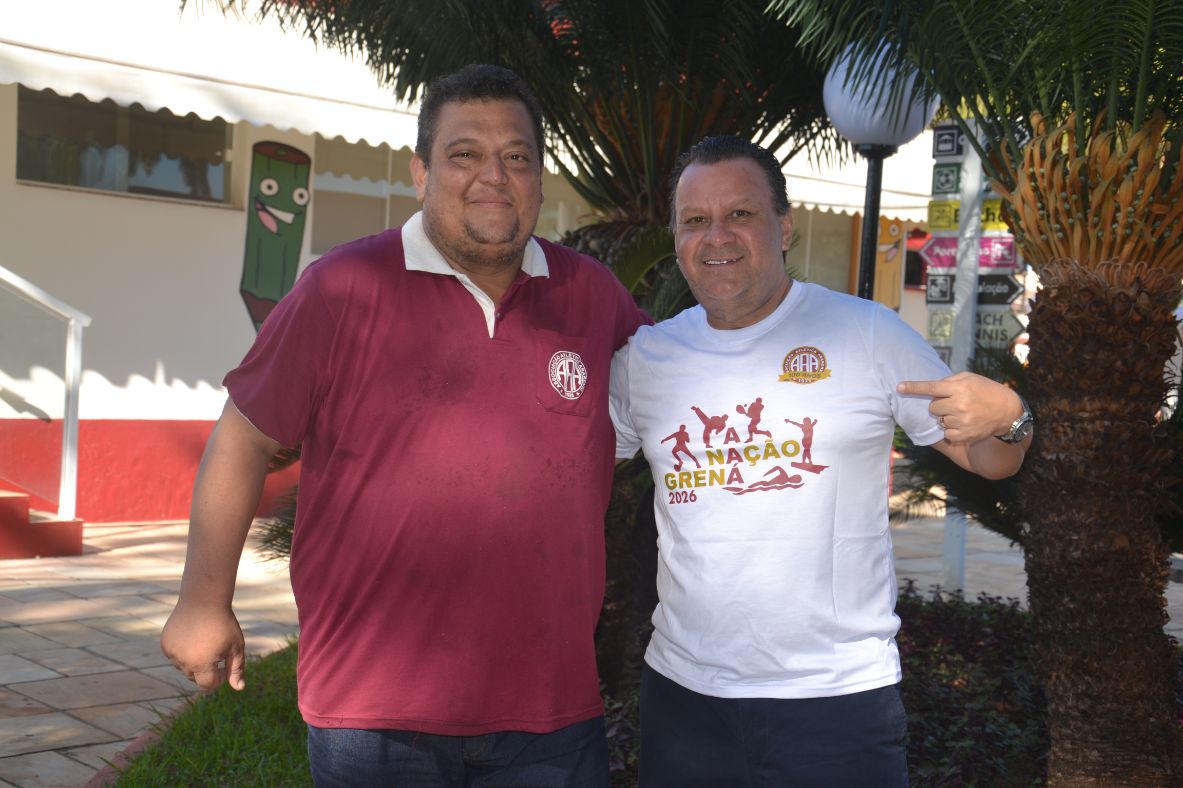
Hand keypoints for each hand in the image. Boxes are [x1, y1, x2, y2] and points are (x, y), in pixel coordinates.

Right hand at [161, 599, 246, 690]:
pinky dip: (182, 652)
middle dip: (206, 669)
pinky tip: (192, 637)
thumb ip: (236, 669)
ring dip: (193, 661)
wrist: (203, 599)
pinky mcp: (165, 643)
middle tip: (215, 649)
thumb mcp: (236, 646)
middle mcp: (183, 661)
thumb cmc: (224, 624)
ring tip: (204, 642)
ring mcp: (171, 652)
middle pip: (195, 677)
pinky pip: (174, 656)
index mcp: (202, 664)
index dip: (218, 678)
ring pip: (183, 667)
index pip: (207, 685)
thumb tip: (239, 688)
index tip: (223, 665)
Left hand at [897, 372, 1021, 444]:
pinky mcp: (965, 435)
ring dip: (947, 417)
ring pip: (939, 420)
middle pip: (932, 407)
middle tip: (954, 403)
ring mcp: (962, 421)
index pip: (932, 387)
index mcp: (959, 388)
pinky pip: (946, 433)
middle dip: (939, 405)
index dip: (914, 388)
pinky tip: (964, 424)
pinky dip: (952, 429)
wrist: (1007, 411)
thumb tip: (931, 388)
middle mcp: (960, 404)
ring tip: (964, 413)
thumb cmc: (985, 391)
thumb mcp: (970, 378)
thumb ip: (949, 381)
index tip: (899, 387)